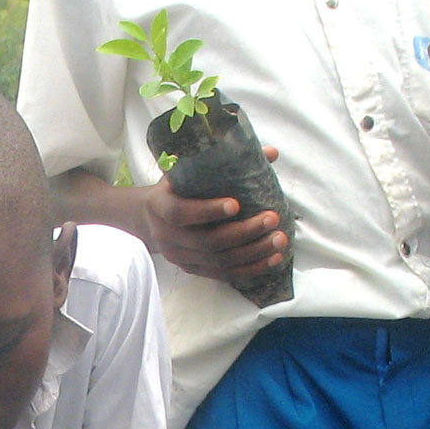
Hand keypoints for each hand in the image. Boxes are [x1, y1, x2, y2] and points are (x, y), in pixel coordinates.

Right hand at [140, 153, 285, 285]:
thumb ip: (222, 161)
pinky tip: (273, 259)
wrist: (150, 217)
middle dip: (244, 232)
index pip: (180, 213)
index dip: (208, 211)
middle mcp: (166, 235)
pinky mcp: (192, 270)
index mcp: (160, 206)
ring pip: (220, 262)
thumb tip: (270, 153)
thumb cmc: (175, 188)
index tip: (236, 204)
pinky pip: (224, 275)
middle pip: (208, 242)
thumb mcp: (187, 170)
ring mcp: (179, 257)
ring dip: (254, 252)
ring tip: (279, 240)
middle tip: (272, 219)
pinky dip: (251, 268)